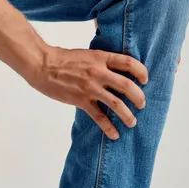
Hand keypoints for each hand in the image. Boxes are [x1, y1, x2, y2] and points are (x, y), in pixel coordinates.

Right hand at [27, 45, 147, 139]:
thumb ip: (102, 60)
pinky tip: (115, 134)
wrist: (43, 65)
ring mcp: (90, 88)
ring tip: (132, 121)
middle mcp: (98, 72)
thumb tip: (117, 68)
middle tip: (142, 104)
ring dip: (128, 115)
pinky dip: (109, 127)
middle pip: (127, 86)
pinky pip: (99, 117)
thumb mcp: (87, 53)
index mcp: (101, 58)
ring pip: (117, 104)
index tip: (145, 79)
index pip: (128, 63)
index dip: (141, 71)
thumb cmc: (63, 58)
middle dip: (139, 97)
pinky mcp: (81, 100)